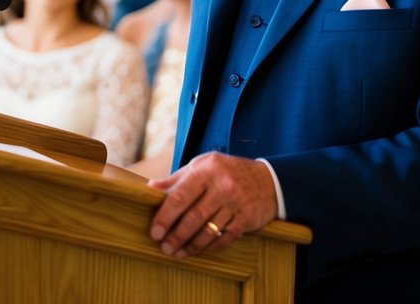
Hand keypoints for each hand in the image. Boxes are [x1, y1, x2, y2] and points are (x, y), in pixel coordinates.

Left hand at [147, 153, 277, 257]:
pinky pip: (224, 238)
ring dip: (190, 246)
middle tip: (164, 248)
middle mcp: (222, 186)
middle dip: (176, 236)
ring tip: (177, 253)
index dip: (165, 216)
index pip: (180, 196)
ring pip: (208, 231)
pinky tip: (198, 251)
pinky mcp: (246, 219)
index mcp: (206, 170)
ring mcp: (236, 204)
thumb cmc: (227, 171)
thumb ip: (178, 178)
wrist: (268, 180)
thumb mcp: (203, 165)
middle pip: (193, 217)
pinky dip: (209, 247)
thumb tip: (151, 188)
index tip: (154, 232)